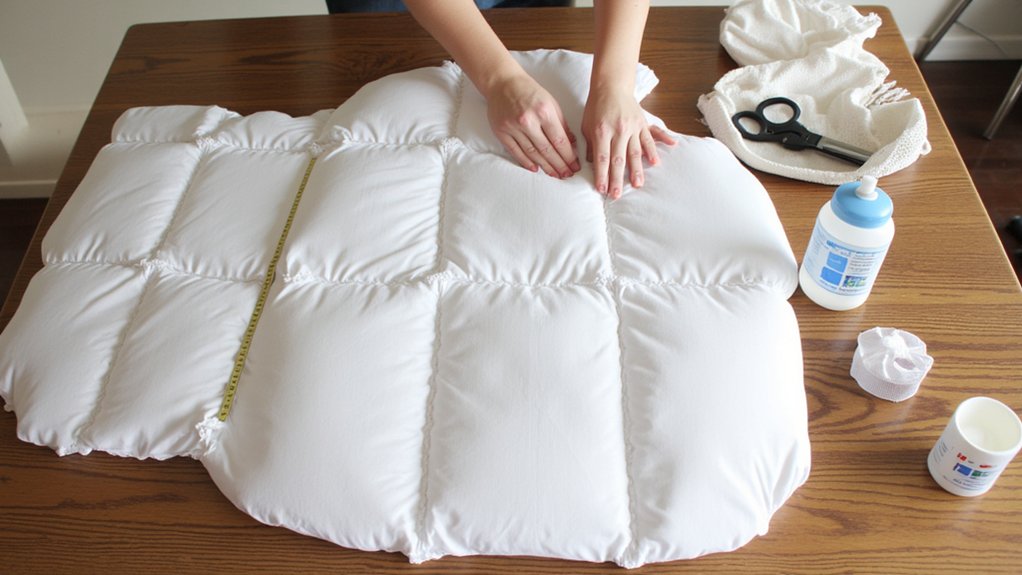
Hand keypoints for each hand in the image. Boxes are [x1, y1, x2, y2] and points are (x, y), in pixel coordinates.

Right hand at [485, 73, 580, 178]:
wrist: (502, 83)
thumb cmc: (530, 92)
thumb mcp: (551, 103)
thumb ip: (562, 124)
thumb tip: (572, 145)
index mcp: (544, 111)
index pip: (559, 141)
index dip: (568, 157)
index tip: (574, 166)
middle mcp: (528, 121)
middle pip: (547, 150)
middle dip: (559, 165)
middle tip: (567, 175)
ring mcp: (513, 127)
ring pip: (532, 153)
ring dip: (545, 167)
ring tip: (555, 175)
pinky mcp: (502, 132)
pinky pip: (515, 151)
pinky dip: (526, 162)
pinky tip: (536, 169)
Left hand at [582, 85, 675, 199]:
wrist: (612, 86)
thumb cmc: (596, 106)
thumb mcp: (586, 125)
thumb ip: (589, 145)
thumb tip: (591, 164)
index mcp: (601, 131)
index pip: (602, 158)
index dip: (602, 175)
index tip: (602, 189)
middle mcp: (618, 130)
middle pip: (618, 159)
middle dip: (617, 179)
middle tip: (617, 195)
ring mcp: (632, 127)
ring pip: (635, 152)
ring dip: (637, 170)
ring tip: (638, 184)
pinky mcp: (642, 123)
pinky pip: (650, 138)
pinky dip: (654, 150)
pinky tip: (656, 162)